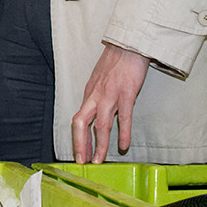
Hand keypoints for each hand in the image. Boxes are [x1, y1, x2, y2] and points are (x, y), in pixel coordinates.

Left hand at [71, 44, 150, 163]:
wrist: (129, 45)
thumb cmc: (116, 62)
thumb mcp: (100, 79)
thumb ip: (97, 95)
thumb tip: (96, 112)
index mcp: (89, 93)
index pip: (78, 119)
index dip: (77, 138)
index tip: (79, 153)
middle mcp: (96, 96)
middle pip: (81, 123)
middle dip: (80, 145)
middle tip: (82, 162)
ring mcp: (110, 95)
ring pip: (101, 125)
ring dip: (100, 145)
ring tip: (99, 160)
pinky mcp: (126, 93)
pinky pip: (124, 117)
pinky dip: (123, 133)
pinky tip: (123, 146)